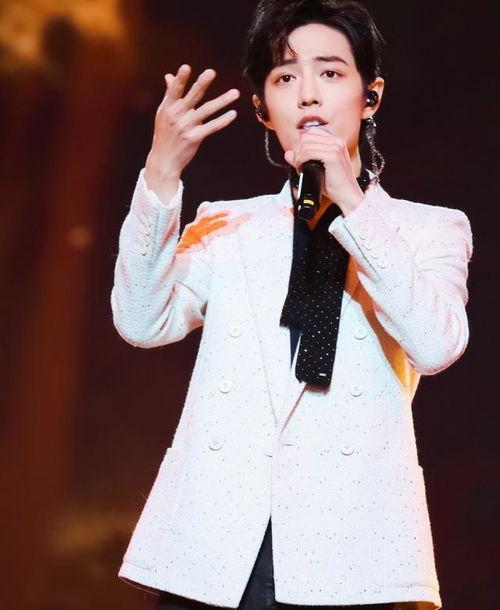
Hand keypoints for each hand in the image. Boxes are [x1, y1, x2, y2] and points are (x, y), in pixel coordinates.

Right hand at [145, 64, 239, 191]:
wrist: (164, 160)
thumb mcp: (164, 114)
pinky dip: (223, 120)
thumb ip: (170, 95)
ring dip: (223, 101)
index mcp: (168, 107)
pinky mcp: (194, 138)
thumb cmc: (165, 134)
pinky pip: (212, 126)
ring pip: (207, 110)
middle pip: (192, 97)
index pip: (174, 90)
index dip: (180, 79)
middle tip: (211, 72)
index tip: (186, 67)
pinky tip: (233, 114)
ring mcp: (186, 127)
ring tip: (236, 93)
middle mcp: (176, 116)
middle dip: (202, 84)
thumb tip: (169, 76)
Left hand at [283, 127, 364, 215]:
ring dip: (298, 157)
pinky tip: (302, 169)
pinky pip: (308, 153)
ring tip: (301, 169)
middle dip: (298, 151)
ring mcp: (335, 147)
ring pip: (305, 144)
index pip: (311, 132)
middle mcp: (337, 142)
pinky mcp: (332, 156)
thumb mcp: (317, 169)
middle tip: (298, 165)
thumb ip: (303, 159)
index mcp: (336, 142)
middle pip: (306, 137)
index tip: (299, 158)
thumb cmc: (334, 186)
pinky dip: (300, 161)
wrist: (348, 196)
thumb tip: (288, 154)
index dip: (301, 144)